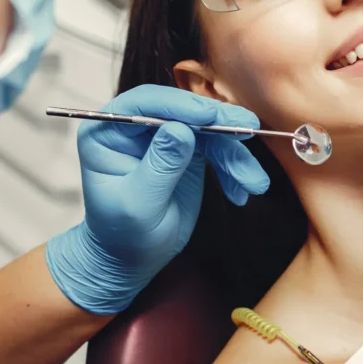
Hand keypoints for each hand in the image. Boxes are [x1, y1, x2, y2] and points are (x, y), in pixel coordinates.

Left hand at [46, 85, 269, 313]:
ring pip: (207, 130)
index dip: (179, 105)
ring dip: (234, 155)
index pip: (144, 104)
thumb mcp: (139, 205)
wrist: (131, 259)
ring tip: (254, 183)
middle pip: (182, 110)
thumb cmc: (123, 235)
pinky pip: (217, 148)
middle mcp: (136, 127)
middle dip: (218, 123)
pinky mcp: (188, 150)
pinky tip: (242, 191)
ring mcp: (164, 136)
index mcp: (107, 132)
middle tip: (249, 129)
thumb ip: (160, 166)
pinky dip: (233, 168)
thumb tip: (181, 129)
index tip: (209, 116)